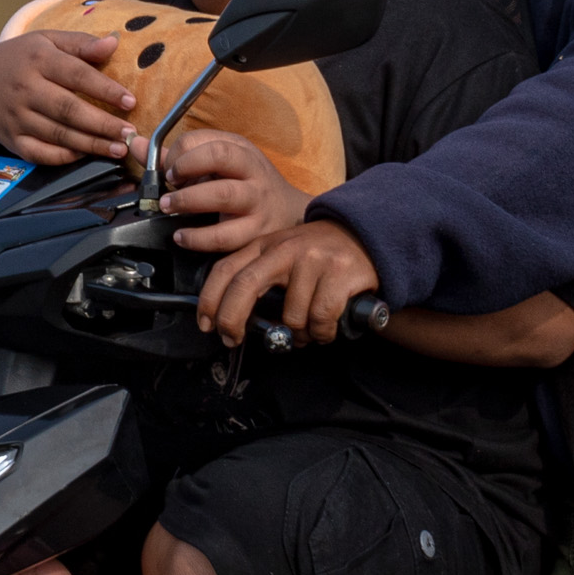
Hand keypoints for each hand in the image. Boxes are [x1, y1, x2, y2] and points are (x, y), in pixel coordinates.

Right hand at [0, 29, 141, 166]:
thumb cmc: (18, 59)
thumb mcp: (45, 41)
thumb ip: (80, 43)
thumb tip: (114, 43)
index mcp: (37, 59)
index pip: (76, 75)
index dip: (105, 90)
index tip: (130, 101)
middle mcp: (25, 89)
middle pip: (69, 110)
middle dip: (102, 124)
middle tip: (130, 134)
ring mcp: (16, 117)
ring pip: (58, 135)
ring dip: (91, 145)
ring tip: (118, 149)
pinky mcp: (11, 140)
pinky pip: (40, 153)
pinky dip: (64, 157)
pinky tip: (85, 155)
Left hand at [158, 128, 306, 254]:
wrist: (290, 214)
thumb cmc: (247, 185)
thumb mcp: (218, 164)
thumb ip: (175, 156)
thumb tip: (133, 143)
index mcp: (240, 149)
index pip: (204, 139)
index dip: (178, 153)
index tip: (168, 169)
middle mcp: (251, 171)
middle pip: (219, 156)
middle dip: (186, 166)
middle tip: (168, 184)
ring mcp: (256, 201)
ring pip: (223, 195)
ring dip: (189, 200)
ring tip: (167, 207)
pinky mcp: (256, 232)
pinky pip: (225, 236)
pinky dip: (198, 238)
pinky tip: (182, 236)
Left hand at [198, 219, 382, 348]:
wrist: (367, 234)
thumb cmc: (319, 255)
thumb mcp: (283, 255)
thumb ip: (259, 277)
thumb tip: (231, 319)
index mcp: (265, 245)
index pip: (226, 269)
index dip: (209, 300)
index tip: (206, 324)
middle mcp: (285, 249)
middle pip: (244, 287)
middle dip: (231, 320)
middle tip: (232, 340)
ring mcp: (312, 260)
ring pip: (290, 316)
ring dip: (297, 335)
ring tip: (307, 329)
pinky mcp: (339, 273)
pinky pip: (320, 320)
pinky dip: (322, 333)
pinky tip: (326, 328)